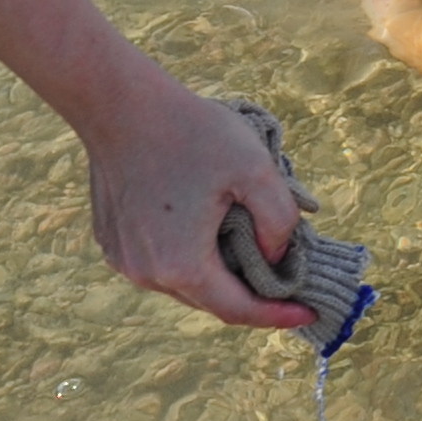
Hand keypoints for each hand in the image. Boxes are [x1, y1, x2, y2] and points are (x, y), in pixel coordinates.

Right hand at [79, 77, 319, 329]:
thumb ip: (278, 220)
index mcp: (182, 266)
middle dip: (250, 295)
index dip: (277, 315)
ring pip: (183, 282)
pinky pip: (159, 262)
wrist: (120, 105)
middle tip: (286, 281)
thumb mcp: (256, 169)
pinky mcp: (112, 241)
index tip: (308, 314)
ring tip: (250, 253)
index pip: (239, 310)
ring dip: (217, 275)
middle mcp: (147, 274)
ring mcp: (124, 259)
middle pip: (210, 299)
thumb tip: (278, 256)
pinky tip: (207, 230)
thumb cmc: (191, 133)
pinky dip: (188, 257)